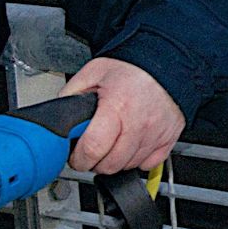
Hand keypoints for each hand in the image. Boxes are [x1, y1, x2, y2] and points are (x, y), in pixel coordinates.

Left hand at [63, 56, 186, 176]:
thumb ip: (72, 94)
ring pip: (128, 166)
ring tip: (112, 144)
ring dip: (115, 161)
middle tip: (92, 151)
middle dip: (95, 163)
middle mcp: (138, 123)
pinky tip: (131, 145)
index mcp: (116, 107)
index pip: (93, 148)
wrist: (167, 62)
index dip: (79, 159)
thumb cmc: (132, 68)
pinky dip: (136, 160)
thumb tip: (60, 115)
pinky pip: (147, 164)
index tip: (76, 157)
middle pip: (110, 165)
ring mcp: (155, 134)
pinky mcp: (168, 139)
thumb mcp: (94, 72)